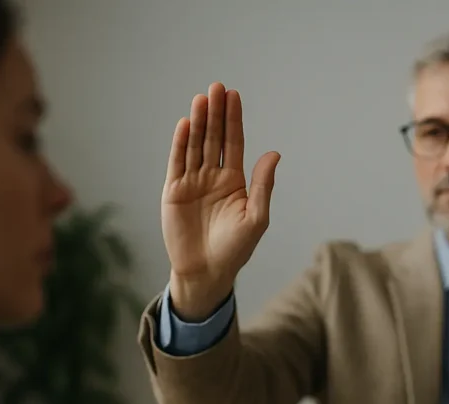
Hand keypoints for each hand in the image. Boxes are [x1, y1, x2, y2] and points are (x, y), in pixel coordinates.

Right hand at [162, 82, 280, 319]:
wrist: (207, 271)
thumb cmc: (235, 249)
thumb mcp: (256, 217)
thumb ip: (263, 185)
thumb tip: (274, 153)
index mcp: (234, 181)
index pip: (233, 143)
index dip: (233, 120)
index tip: (234, 96)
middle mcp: (212, 177)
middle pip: (213, 138)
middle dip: (216, 113)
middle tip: (217, 87)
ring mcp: (192, 183)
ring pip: (195, 146)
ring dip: (198, 122)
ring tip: (201, 99)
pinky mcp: (173, 192)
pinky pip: (177, 163)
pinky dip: (180, 144)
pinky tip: (185, 124)